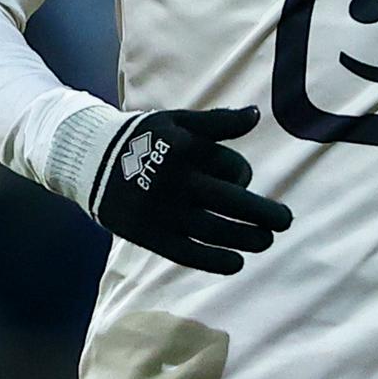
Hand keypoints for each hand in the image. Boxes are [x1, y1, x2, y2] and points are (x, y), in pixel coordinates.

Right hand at [92, 105, 292, 273]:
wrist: (91, 162)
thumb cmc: (144, 138)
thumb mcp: (177, 121)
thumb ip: (217, 122)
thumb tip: (255, 115)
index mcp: (185, 149)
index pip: (230, 167)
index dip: (242, 174)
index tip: (243, 181)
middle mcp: (176, 182)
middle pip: (231, 203)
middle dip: (265, 214)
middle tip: (286, 221)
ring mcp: (163, 212)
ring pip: (215, 230)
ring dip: (247, 238)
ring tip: (265, 241)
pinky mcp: (150, 235)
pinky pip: (189, 254)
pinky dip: (215, 261)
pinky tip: (237, 263)